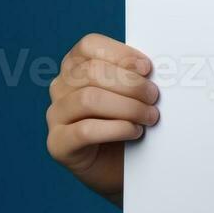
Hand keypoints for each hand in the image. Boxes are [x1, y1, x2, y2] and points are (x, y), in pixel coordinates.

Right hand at [45, 33, 159, 203]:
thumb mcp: (136, 93)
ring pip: (88, 99)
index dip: (120, 53)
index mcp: (77, 66)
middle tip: (154, 98)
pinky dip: (116, 129)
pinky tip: (134, 132)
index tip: (147, 68)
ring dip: (127, 107)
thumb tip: (157, 66)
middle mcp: (60, 87)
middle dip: (131, 84)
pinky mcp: (57, 144)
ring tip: (150, 117)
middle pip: (91, 72)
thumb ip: (137, 75)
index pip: (89, 45)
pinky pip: (84, 130)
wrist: (127, 166)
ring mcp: (55, 116)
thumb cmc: (132, 121)